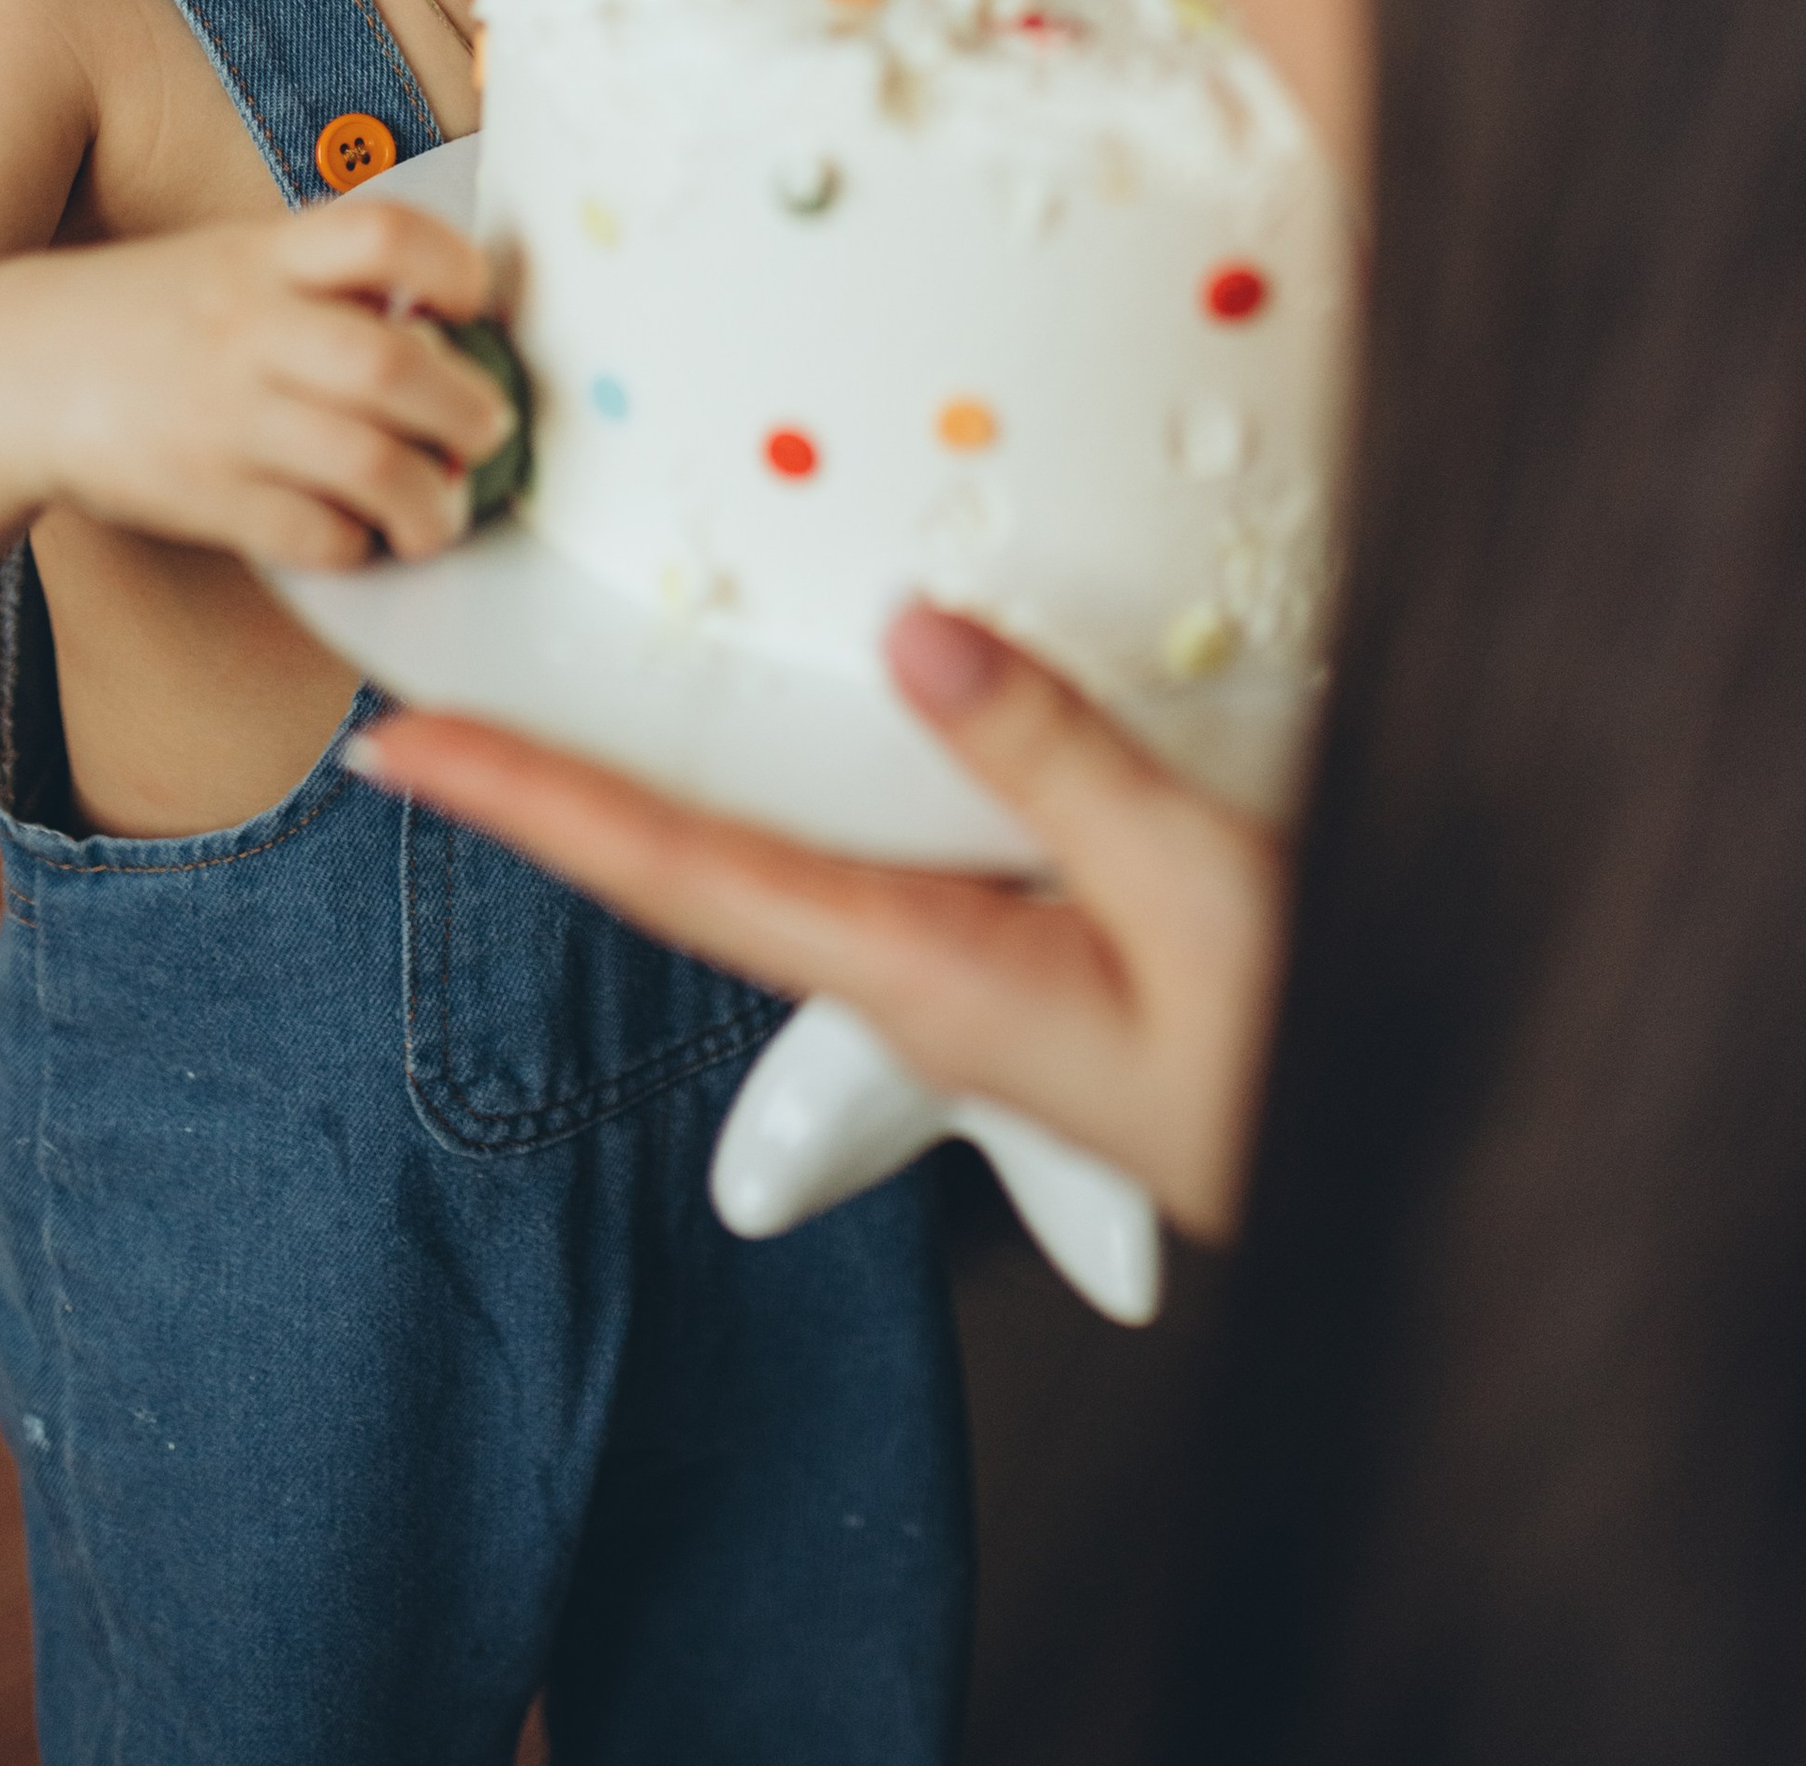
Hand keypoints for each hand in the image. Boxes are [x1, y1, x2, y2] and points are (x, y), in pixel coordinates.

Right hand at [0, 194, 513, 570]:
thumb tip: (447, 321)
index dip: (454, 266)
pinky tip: (362, 537)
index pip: (383, 235)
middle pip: (392, 365)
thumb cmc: (148, 316)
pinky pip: (311, 532)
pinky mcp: (201, 495)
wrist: (8, 374)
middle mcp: (247, 329)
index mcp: (263, 256)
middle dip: (468, 409)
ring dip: (430, 500)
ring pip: (367, 464)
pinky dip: (357, 544)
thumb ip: (325, 278)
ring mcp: (222, 416)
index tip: (476, 305)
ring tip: (441, 512)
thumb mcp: (229, 260)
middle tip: (489, 431)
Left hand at [350, 604, 1290, 1237]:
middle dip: (547, 790)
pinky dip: (770, 790)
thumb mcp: (1200, 886)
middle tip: (424, 713)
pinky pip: (850, 858)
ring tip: (545, 708)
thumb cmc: (1312, 1045)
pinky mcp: (1009, 957)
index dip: (529, 802)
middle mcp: (905, 976)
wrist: (1404, 1176)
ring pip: (759, 863)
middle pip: (681, 868)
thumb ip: (1052, 758)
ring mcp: (953, 974)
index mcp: (920, 971)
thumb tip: (908, 629)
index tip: (401, 747)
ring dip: (643, 790)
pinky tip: (782, 741)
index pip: (674, 870)